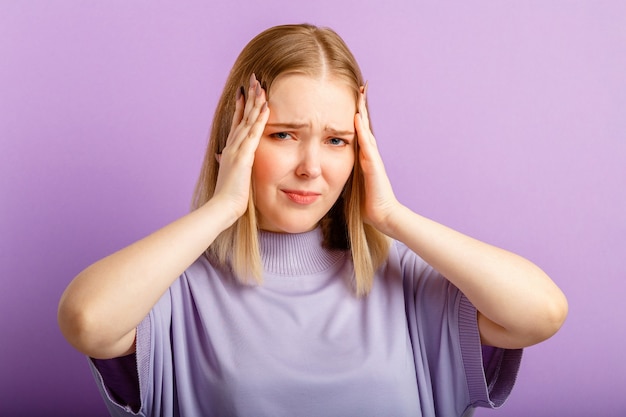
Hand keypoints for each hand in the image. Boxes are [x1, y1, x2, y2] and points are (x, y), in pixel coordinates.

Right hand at [212, 74, 269, 222]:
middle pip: (242, 116)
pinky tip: (266, 106)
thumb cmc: (227, 195)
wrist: (222, 206)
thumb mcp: (229, 175)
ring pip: (248, 120)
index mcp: (230, 149)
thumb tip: (219, 157)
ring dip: (255, 102)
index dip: (241, 106)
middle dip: (249, 97)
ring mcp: (237, 149)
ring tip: (261, 85)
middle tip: (254, 79)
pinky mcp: (244, 156)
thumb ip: (227, 163)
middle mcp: (232, 145)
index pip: (237, 123)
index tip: (245, 92)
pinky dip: (260, 119)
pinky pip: (254, 133)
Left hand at [354, 85, 401, 235]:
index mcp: (364, 158)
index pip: (358, 133)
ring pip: (365, 129)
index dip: (355, 117)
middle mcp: (369, 154)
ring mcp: (372, 157)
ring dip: (362, 111)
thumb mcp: (353, 185)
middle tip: (360, 87)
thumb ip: (346, 176)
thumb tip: (331, 175)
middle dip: (361, 106)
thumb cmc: (368, 203)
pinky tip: (357, 116)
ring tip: (360, 93)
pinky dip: (361, 129)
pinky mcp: (373, 164)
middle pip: (364, 125)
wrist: (382, 214)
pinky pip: (365, 142)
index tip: (352, 101)